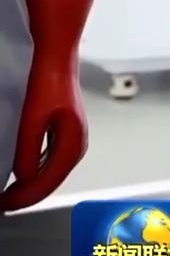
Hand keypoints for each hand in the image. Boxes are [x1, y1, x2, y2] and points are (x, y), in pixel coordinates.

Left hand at [0, 0, 96, 211]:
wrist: (55, 49)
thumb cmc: (48, 78)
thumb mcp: (34, 118)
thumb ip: (28, 151)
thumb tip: (21, 177)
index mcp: (73, 144)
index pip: (46, 185)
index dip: (21, 200)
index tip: (0, 206)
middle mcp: (75, 143)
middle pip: (49, 181)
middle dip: (25, 195)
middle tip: (1, 202)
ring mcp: (69, 135)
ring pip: (49, 171)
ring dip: (28, 183)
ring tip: (6, 190)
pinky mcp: (61, 127)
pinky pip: (47, 159)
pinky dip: (31, 168)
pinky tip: (16, 166)